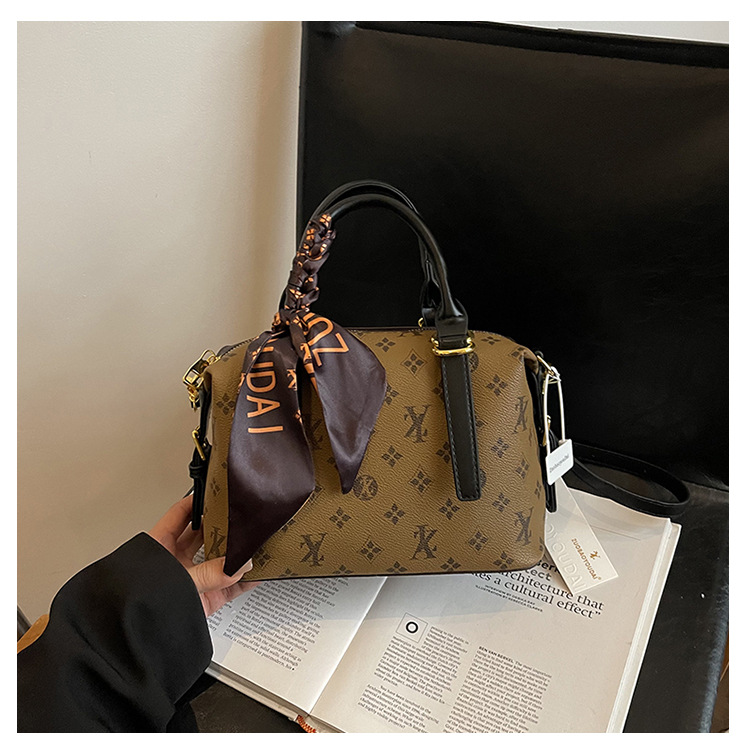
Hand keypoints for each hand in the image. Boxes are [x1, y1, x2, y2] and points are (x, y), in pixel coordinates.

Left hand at [148, 495, 257, 615]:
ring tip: (252, 545)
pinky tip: (256, 574)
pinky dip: (243, 582)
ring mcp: (191, 581)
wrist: (133, 639)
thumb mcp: (175, 582)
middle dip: (222, 527)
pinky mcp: (203, 601)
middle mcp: (176, 561)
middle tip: (240, 518)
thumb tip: (236, 565)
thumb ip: (208, 574)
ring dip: (235, 555)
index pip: (180, 515)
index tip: (214, 491)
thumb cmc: (137, 603)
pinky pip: (228, 588)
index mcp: (159, 547)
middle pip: (204, 536)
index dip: (197, 501)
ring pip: (218, 561)